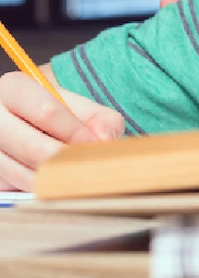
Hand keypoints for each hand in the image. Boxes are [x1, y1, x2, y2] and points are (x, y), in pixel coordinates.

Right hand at [0, 71, 123, 190]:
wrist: (25, 121)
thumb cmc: (55, 111)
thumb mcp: (78, 104)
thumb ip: (99, 117)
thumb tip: (105, 138)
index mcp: (14, 88)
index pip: (47, 112)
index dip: (75, 132)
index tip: (95, 144)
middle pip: (32, 147)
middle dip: (65, 159)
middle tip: (89, 167)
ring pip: (22, 172)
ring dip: (54, 178)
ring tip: (77, 176)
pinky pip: (15, 187)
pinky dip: (40, 188)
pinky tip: (57, 183)